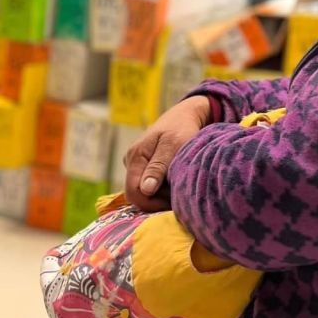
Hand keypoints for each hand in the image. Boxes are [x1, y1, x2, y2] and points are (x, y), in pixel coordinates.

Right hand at [124, 95, 210, 211]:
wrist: (186, 114)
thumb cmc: (182, 127)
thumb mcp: (173, 144)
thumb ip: (159, 166)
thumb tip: (145, 189)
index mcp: (135, 156)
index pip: (134, 192)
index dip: (152, 203)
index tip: (173, 201)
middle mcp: (131, 161)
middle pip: (138, 194)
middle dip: (158, 199)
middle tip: (179, 191)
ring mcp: (137, 164)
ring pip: (145, 191)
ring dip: (162, 194)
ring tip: (180, 182)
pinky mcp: (145, 166)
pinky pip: (150, 185)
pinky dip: (163, 187)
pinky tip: (176, 180)